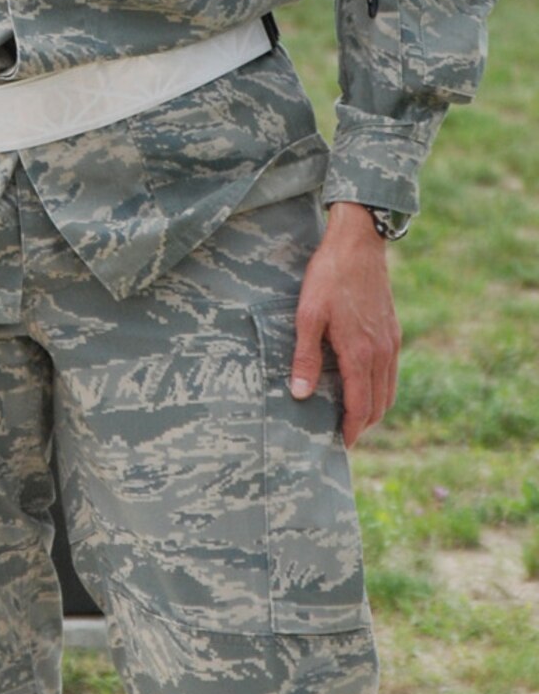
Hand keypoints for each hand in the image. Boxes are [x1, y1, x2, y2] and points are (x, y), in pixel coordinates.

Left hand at [291, 202, 400, 447]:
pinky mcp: (393, 332)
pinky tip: (364, 385)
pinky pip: (391, 372)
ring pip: (388, 390)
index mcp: (360, 354)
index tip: (340, 446)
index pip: (361, 407)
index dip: (351, 430)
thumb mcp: (307, 316)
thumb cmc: (328, 279)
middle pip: (379, 404)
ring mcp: (391, 343)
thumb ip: (305, 358)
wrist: (358, 246)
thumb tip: (300, 395)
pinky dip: (381, 388)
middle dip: (363, 425)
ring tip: (352, 418)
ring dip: (373, 408)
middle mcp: (382, 354)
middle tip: (343, 436)